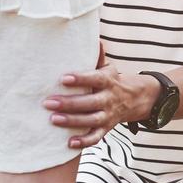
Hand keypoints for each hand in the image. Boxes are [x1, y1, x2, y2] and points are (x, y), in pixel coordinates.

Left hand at [44, 65, 158, 149]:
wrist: (135, 100)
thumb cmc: (112, 81)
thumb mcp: (108, 68)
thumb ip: (97, 57)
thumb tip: (94, 39)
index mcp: (108, 81)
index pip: (94, 79)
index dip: (80, 79)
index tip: (63, 78)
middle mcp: (109, 99)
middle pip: (89, 102)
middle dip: (68, 103)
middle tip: (48, 102)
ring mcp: (108, 115)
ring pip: (91, 120)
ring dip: (72, 121)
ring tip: (53, 119)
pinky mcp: (106, 128)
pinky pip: (96, 137)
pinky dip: (84, 141)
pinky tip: (69, 143)